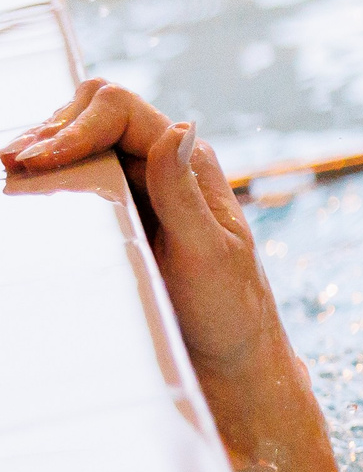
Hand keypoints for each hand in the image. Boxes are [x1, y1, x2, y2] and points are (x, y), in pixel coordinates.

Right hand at [3, 80, 352, 471]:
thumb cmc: (231, 312)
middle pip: (92, 114)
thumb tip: (181, 125)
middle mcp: (164, 166)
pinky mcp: (120, 220)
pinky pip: (77, 182)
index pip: (120, 109)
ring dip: (41, 150)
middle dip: (48, 130)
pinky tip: (24, 193)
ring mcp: (139, 191)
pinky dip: (47, 178)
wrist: (231, 362)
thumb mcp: (210, 253)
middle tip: (9, 164)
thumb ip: (186, 192)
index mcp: (191, 162)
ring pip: (79, 145)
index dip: (72, 125)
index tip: (34, 162)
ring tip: (9, 172)